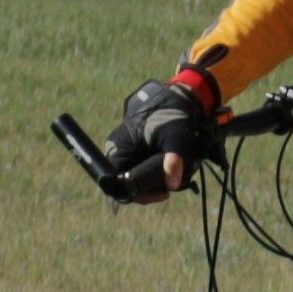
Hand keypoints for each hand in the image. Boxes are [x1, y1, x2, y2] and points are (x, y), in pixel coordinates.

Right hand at [101, 70, 215, 193]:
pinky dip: (156, 174)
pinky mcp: (137, 151)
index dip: (135, 194)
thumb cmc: (170, 113)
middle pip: (128, 183)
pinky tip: (170, 173)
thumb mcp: (174, 135)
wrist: (175, 96)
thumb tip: (172, 185)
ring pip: (136, 177)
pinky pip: (142, 169)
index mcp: (118, 148)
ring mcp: (128, 151)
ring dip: (154, 183)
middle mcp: (119, 151)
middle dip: (149, 190)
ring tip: (173, 180)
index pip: (117, 183)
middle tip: (169, 190)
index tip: (159, 194)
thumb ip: (174, 158)